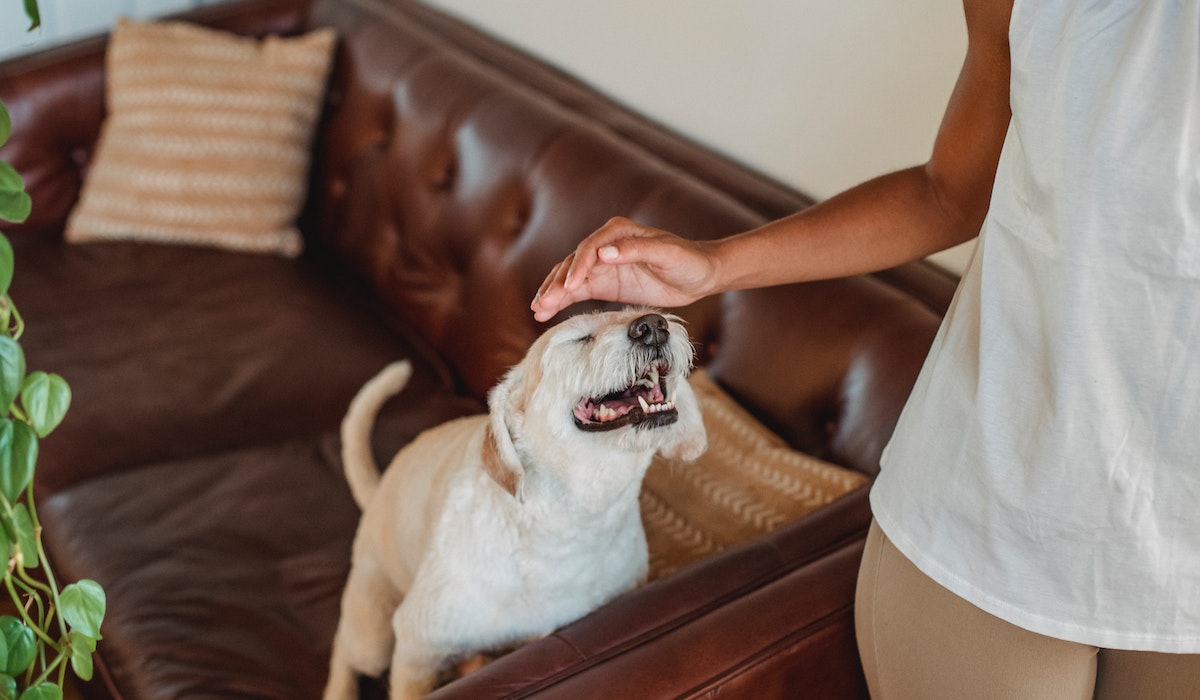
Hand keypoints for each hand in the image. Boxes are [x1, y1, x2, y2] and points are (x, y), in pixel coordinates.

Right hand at [531, 217, 719, 321]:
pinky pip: (578, 291)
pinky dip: (562, 301)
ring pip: (570, 278)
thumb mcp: (667, 253)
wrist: (700, 275)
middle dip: (557, 283)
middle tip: (542, 302)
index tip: (570, 286)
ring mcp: (602, 265)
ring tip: (537, 310)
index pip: (590, 248)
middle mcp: (605, 245)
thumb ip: (636, 250)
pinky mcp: (605, 283)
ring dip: (553, 293)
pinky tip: (546, 312)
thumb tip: (604, 252)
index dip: (578, 267)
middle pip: (573, 263)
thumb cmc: (688, 260)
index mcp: (618, 232)